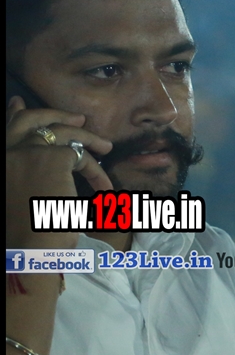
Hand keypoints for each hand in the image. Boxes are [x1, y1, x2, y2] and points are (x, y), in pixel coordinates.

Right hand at [6, 96, 112, 250]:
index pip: (5, 130)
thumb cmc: (26, 237)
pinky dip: (96, 170)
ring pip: (61, 132)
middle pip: (30, 121)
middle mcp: (6, 153)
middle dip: (54, 115)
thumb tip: (47, 163)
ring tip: (105, 146)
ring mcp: (27, 152)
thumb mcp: (21, 199)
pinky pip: (81, 155)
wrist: (27, 250)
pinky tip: (105, 187)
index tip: (19, 104)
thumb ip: (26, 174)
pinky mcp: (53, 158)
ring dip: (86, 137)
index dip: (15, 115)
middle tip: (78, 119)